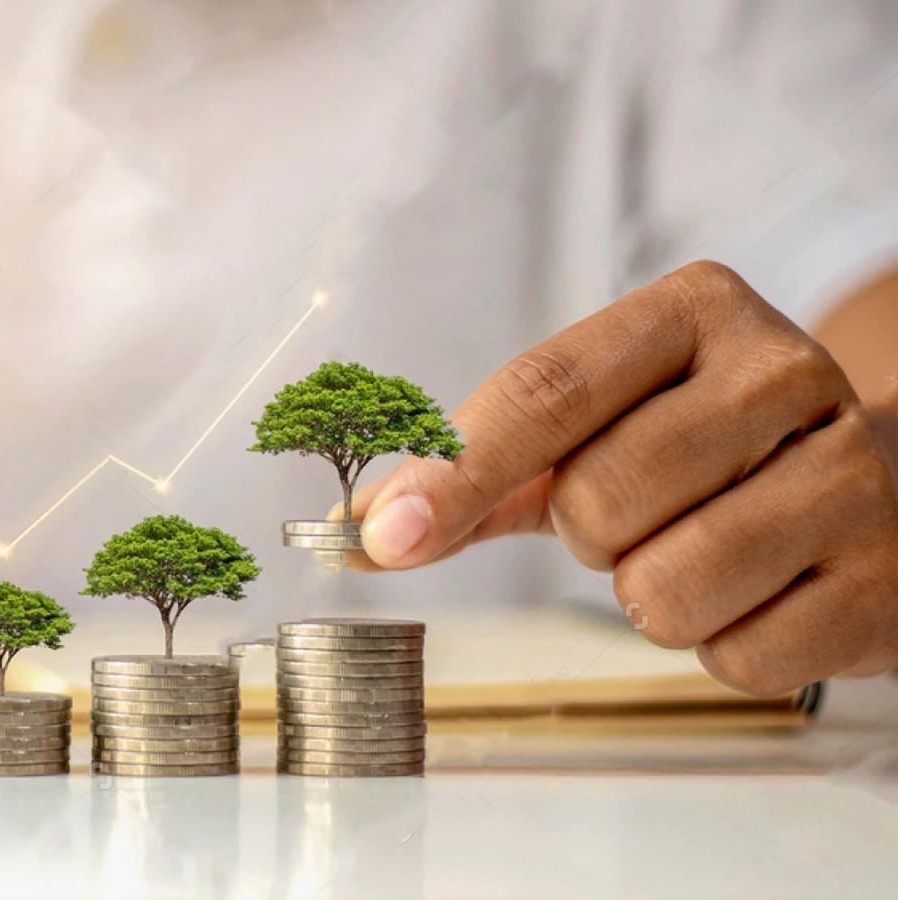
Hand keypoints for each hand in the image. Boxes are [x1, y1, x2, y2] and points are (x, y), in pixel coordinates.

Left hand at [339, 261, 897, 695]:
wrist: (884, 484)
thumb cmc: (706, 454)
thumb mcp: (598, 431)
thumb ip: (480, 475)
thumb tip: (360, 532)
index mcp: (693, 313)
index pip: (546, 390)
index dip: (455, 472)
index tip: (382, 535)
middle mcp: (783, 373)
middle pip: (597, 501)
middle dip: (590, 537)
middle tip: (641, 517)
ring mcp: (850, 476)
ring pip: (662, 590)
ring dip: (650, 597)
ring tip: (702, 551)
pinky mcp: (884, 580)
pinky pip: (735, 658)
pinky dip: (723, 646)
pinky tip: (764, 593)